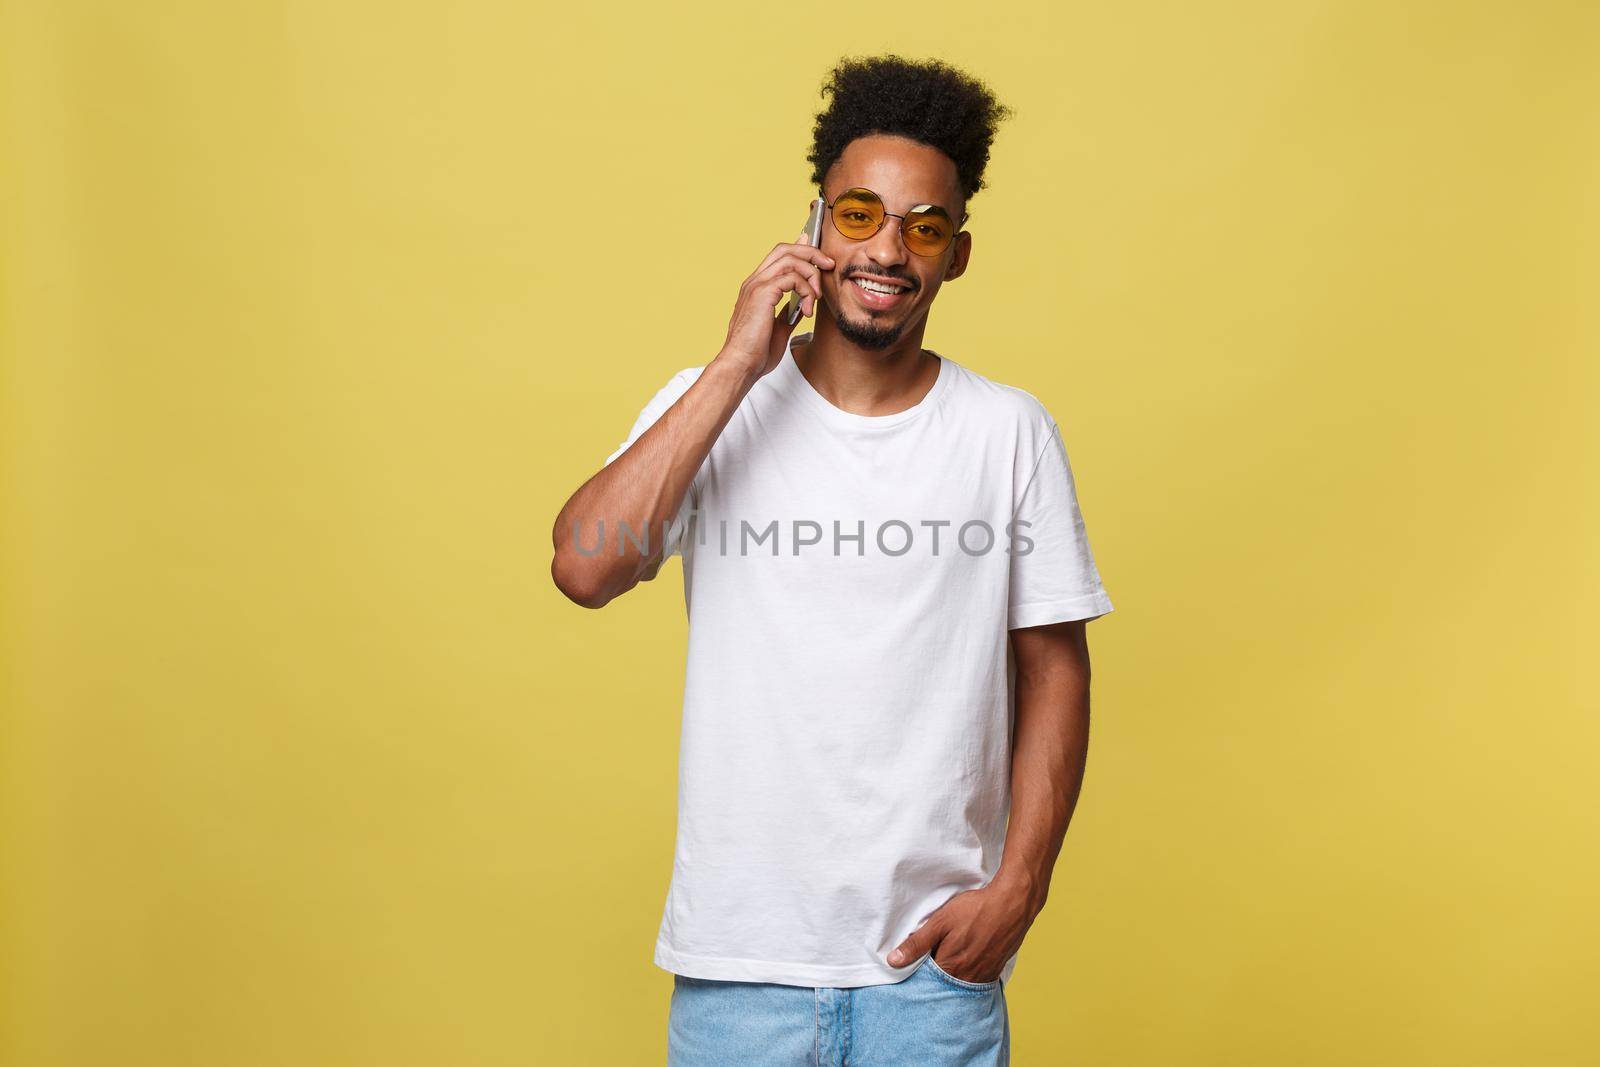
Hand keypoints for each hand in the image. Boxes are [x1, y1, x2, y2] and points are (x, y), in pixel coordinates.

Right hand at [715, 220, 834, 382]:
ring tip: (816, 297)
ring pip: (791, 259)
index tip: (820, 259)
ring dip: (811, 274)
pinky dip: (806, 290)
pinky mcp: (762, 293)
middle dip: (811, 253)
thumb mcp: (778, 328)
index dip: (801, 250)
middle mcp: (754, 281)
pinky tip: (807, 310)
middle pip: (785, 249)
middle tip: (828, 265)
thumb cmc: (755, 353)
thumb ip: (789, 312)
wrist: (742, 365)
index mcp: (756, 287)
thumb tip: (802, 304)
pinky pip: (792, 278)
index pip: (779, 256)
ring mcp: (756, 285)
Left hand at [885, 881, 1039, 984]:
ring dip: (953, 975)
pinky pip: (978, 979)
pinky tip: (966, 960)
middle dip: (935, 977)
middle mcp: (968, 977)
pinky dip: (969, 974)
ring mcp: (984, 975)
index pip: (927, 980)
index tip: (913, 965)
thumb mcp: (940, 921)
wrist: (1013, 903)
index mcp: (950, 967)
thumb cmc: (975, 910)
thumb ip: (917, 943)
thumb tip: (893, 962)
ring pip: (961, 983)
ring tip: (948, 958)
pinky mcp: (996, 969)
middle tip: (932, 958)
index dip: (919, 972)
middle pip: (944, 984)